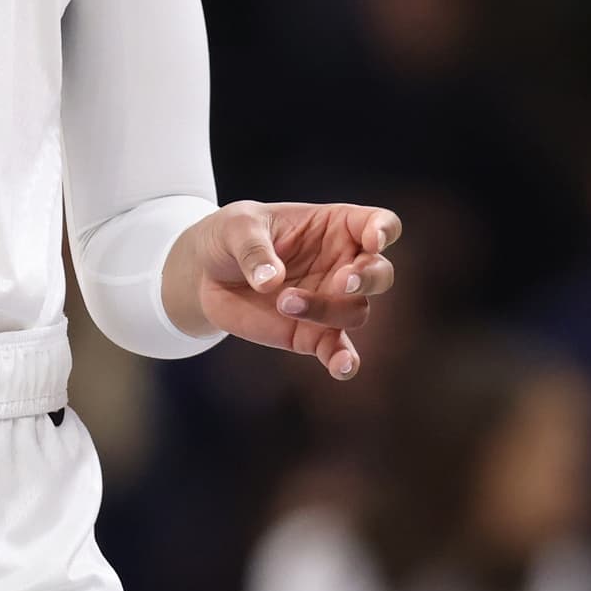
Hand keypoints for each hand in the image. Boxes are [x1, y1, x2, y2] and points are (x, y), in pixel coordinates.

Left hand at [177, 201, 399, 378]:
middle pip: (380, 273)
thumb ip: (255, 249)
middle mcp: (342, 265)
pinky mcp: (313, 335)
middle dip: (368, 278)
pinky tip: (341, 367)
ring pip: (355, 311)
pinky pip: (339, 351)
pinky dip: (345, 361)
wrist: (206, 276)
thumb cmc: (231, 237)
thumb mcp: (237, 228)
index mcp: (334, 226)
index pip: (378, 224)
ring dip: (327, 310)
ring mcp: (330, 302)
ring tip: (284, 301)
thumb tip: (271, 281)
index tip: (373, 241)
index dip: (384, 231)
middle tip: (342, 282)